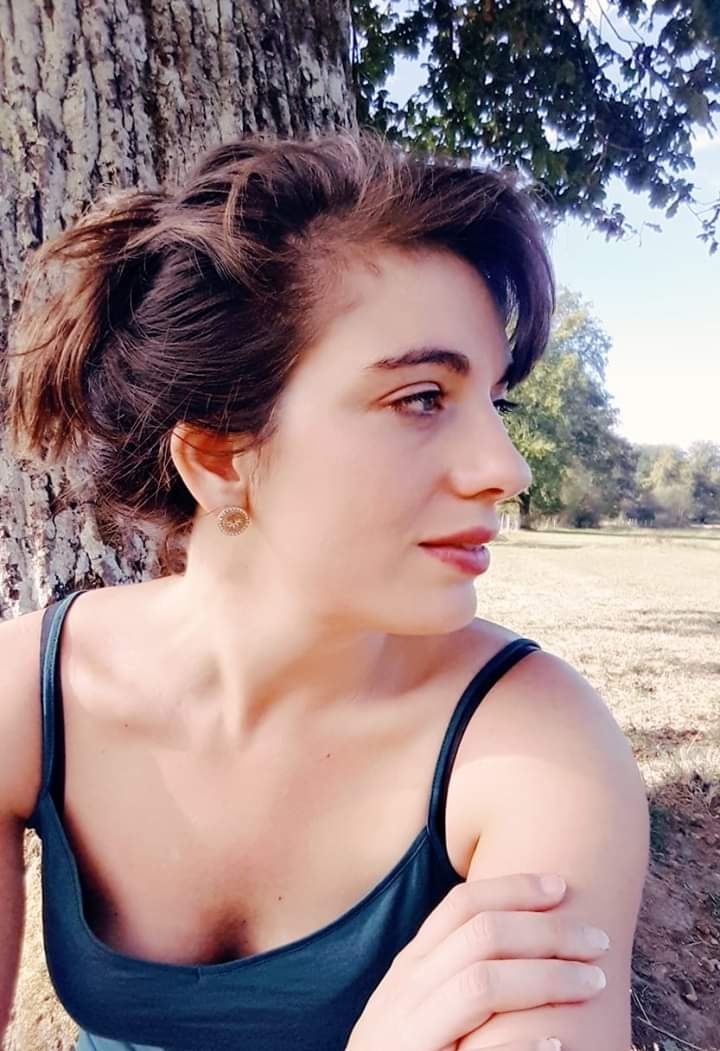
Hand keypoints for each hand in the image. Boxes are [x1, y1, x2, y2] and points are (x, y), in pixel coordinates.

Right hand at [345, 873, 608, 1050]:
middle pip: (481, 935)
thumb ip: (455, 969)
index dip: (514, 888)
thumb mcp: (420, 1002)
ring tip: (594, 982)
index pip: (461, 905)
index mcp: (411, 967)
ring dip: (547, 977)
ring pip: (482, 983)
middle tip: (598, 941)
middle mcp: (406, 991)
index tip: (561, 886)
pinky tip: (558, 1044)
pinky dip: (522, 1046)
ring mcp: (408, 1032)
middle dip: (547, 930)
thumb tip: (524, 938)